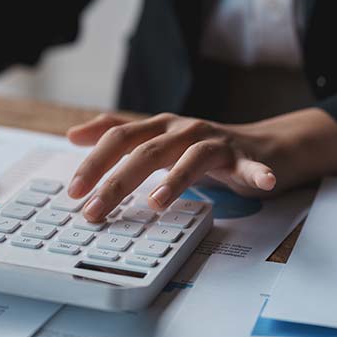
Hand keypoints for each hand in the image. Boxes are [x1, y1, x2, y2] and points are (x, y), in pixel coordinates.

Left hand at [65, 108, 336, 221]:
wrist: (263, 146)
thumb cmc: (203, 149)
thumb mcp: (157, 141)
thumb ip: (118, 137)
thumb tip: (73, 134)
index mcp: (158, 127)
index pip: (118, 139)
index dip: (94, 162)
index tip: (73, 191)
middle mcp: (183, 130)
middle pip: (146, 151)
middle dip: (117, 181)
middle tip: (95, 210)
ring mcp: (214, 142)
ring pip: (190, 157)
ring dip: (174, 181)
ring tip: (157, 204)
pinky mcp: (245, 157)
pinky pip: (250, 166)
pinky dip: (256, 173)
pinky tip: (262, 182)